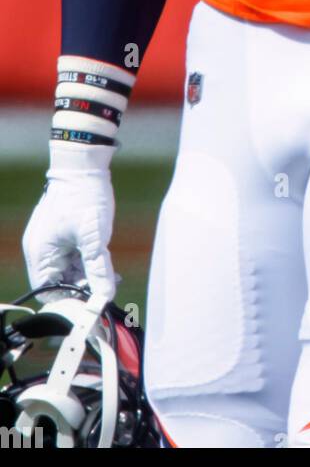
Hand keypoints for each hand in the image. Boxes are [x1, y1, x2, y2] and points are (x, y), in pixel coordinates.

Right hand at [22, 144, 117, 307]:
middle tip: (106, 287)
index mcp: (41, 254)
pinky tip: (104, 263)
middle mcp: (41, 250)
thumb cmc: (84, 195)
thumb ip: (98, 268)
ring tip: (110, 275)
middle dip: (82, 286)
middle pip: (59, 281)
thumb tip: (105, 295)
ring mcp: (50, 241)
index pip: (49, 291)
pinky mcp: (61, 234)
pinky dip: (86, 261)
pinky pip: (71, 256)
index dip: (69, 300)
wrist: (83, 164)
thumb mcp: (94, 235)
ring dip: (87, 274)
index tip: (92, 302)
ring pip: (68, 269)